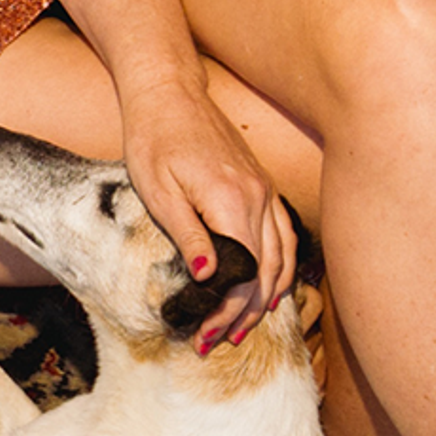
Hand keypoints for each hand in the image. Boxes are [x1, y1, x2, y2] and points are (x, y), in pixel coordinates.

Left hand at [119, 79, 295, 348]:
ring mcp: (266, 192)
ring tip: (242, 329)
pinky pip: (283, 238)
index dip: (227, 311)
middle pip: (266, 273)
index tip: (205, 336)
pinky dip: (280, 270)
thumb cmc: (153, 140)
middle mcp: (259, 199)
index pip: (243, 275)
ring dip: (264, 299)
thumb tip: (211, 279)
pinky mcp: (263, 186)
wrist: (169, 94)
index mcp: (232, 202)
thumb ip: (188, 235)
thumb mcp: (159, 191)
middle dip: (245, 314)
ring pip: (280, 259)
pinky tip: (269, 290)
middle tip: (218, 342)